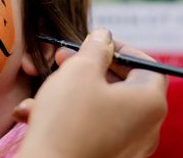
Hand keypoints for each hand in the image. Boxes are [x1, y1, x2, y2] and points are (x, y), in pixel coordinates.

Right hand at [16, 29, 167, 157]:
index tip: (94, 43)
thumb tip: (103, 36)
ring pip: (99, 105)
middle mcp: (145, 127)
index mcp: (149, 102)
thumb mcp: (80, 70)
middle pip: (121, 84)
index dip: (120, 48)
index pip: (147, 64)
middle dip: (88, 68)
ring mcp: (127, 145)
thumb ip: (95, 48)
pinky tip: (33, 113)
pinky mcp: (106, 155)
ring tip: (42, 89)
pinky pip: (89, 126)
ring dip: (69, 91)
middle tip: (62, 58)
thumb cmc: (67, 118)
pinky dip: (66, 115)